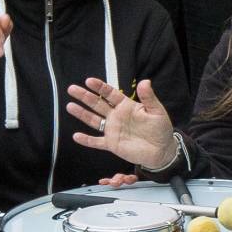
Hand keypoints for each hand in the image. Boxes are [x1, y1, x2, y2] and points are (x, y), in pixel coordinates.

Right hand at [65, 77, 179, 170]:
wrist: (162, 150)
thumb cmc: (160, 129)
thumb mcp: (157, 111)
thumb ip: (149, 98)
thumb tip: (145, 81)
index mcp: (126, 106)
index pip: (110, 94)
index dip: (100, 87)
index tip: (89, 81)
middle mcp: (116, 116)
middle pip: (97, 104)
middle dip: (85, 96)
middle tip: (72, 89)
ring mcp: (113, 130)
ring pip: (94, 120)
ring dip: (82, 114)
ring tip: (70, 106)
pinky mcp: (112, 144)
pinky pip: (97, 142)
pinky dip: (87, 140)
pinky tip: (76, 136)